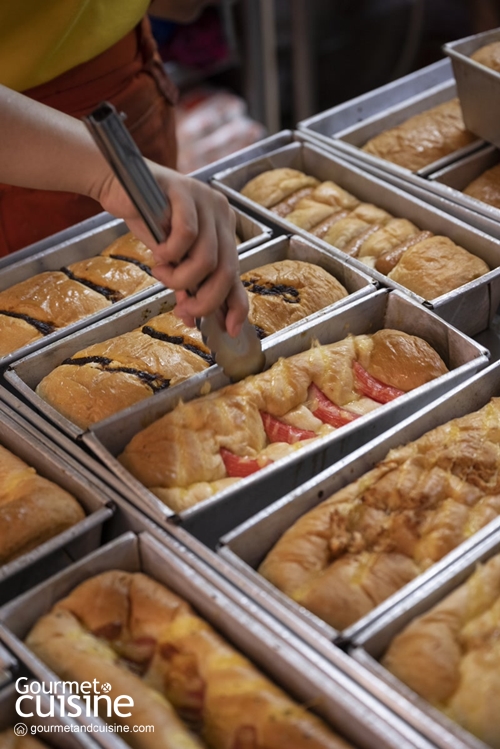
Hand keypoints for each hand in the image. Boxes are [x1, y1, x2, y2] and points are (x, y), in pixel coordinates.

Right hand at [97, 161, 248, 336]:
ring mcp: (205, 201)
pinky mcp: (184, 191)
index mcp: (223, 229)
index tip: (230, 329)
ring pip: (207, 259)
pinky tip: (158, 252)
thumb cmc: (146, 219)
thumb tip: (191, 318)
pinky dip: (170, 253)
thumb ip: (186, 283)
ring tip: (162, 273)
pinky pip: (186, 235)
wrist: (117, 184)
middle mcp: (221, 214)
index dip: (236, 304)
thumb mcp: (171, 257)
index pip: (238, 273)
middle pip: (226, 271)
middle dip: (205, 299)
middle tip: (183, 308)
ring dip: (181, 277)